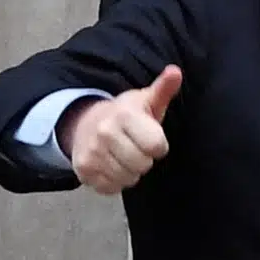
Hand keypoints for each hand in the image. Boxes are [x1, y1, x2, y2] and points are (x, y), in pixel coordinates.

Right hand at [59, 66, 181, 194]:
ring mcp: (91, 153)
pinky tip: (112, 165)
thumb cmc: (126, 115)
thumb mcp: (146, 100)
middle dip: (145, 159)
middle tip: (136, 147)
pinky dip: (116, 181)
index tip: (151, 137)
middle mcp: (105, 133)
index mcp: (124, 115)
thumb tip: (175, 72)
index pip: (157, 147)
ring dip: (131, 171)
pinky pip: (112, 188)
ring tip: (124, 155)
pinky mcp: (83, 170)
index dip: (159, 145)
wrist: (85, 123)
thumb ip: (163, 89)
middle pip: (143, 165)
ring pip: (129, 179)